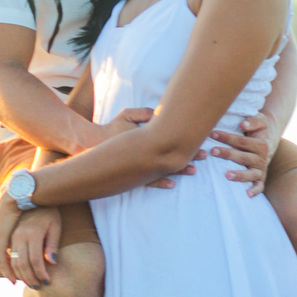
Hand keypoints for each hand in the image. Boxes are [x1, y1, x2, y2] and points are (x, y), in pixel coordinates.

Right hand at [3, 206, 62, 287]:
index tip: (46, 282)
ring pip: (6, 261)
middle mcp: (18, 234)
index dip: (40, 274)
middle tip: (36, 286)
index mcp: (32, 233)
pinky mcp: (0, 233)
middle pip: (20, 264)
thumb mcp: (55, 225)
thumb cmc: (47, 211)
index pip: (36, 260)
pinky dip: (1, 265)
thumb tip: (52, 263)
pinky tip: (10, 272)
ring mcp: (8, 234)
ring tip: (23, 282)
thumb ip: (52, 244)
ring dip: (13, 274)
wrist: (30, 193)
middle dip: (28, 278)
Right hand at [86, 104, 200, 189]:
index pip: (169, 138)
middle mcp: (143, 153)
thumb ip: (143, 114)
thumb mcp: (125, 116)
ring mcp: (139, 165)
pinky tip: (171, 184)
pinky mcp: (134, 173)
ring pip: (163, 168)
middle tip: (204, 155)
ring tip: (194, 171)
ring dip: (179, 170)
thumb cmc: (110, 130)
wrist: (92, 147)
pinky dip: (160, 182)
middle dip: (188, 155)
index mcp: (145, 138)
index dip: (185, 140)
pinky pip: (149, 180)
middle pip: (171, 154)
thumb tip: (159, 112)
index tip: (200, 141)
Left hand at [211, 113, 274, 196]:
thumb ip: (253, 120)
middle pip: (243, 157)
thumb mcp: (260, 120)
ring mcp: (261, 170)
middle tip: (212, 151)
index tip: (213, 134)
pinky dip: (254, 191)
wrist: (267, 141)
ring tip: (226, 175)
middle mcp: (262, 158)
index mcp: (262, 144)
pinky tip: (246, 194)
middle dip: (227, 154)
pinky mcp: (260, 179)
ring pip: (250, 174)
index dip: (227, 137)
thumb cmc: (257, 130)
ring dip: (239, 175)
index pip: (242, 141)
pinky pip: (259, 186)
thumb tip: (244, 125)